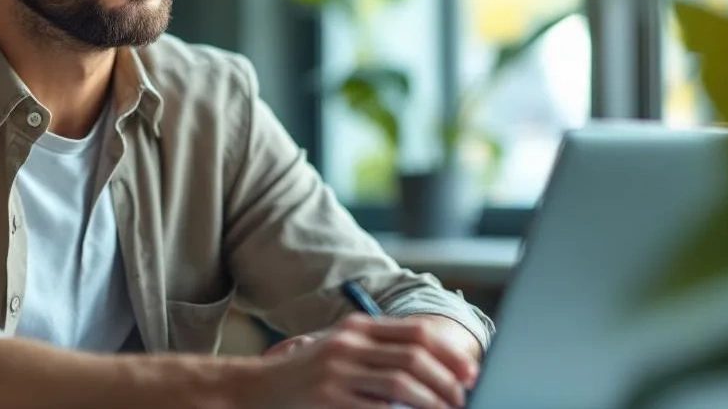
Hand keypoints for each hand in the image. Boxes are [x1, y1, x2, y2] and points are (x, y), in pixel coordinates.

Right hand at [245, 314, 478, 408]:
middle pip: (414, 357)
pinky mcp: (330, 399)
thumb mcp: (342, 349)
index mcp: (357, 327)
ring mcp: (338, 371)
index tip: (469, 373)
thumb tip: (431, 366)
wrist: (258, 388)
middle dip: (448, 380)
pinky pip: (378, 408)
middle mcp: (349, 344)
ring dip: (433, 400)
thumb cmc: (308, 373)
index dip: (449, 353)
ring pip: (402, 383)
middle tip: (464, 398)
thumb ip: (380, 351)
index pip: (416, 332)